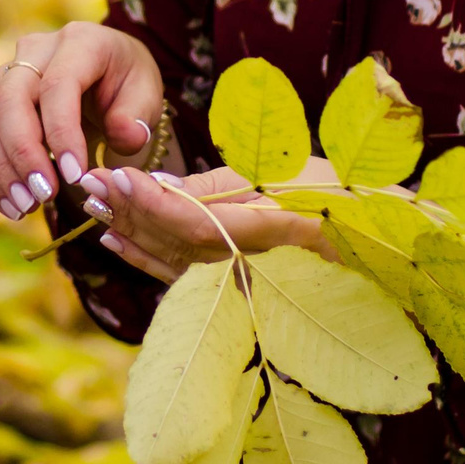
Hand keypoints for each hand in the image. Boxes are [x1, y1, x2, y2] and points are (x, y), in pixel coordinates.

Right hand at [0, 22, 165, 219]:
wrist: (107, 75)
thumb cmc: (128, 85)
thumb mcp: (146, 94)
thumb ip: (137, 116)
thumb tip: (124, 137)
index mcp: (79, 42)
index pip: (58, 85)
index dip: (61, 132)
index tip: (75, 176)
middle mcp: (35, 51)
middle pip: (10, 100)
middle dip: (23, 153)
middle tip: (44, 194)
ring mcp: (8, 75)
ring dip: (2, 169)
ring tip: (26, 207)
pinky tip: (12, 206)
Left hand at [75, 165, 333, 283]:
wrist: (375, 239)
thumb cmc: (336, 194)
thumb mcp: (284, 174)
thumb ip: (221, 188)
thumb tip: (164, 187)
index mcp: (276, 234)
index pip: (199, 223)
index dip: (154, 202)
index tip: (116, 175)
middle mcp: (258, 269)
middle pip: (177, 242)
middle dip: (130, 211)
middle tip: (89, 181)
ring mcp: (246, 285)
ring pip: (174, 259)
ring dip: (130, 231)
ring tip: (93, 203)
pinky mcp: (236, 289)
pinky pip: (182, 275)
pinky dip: (145, 257)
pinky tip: (114, 239)